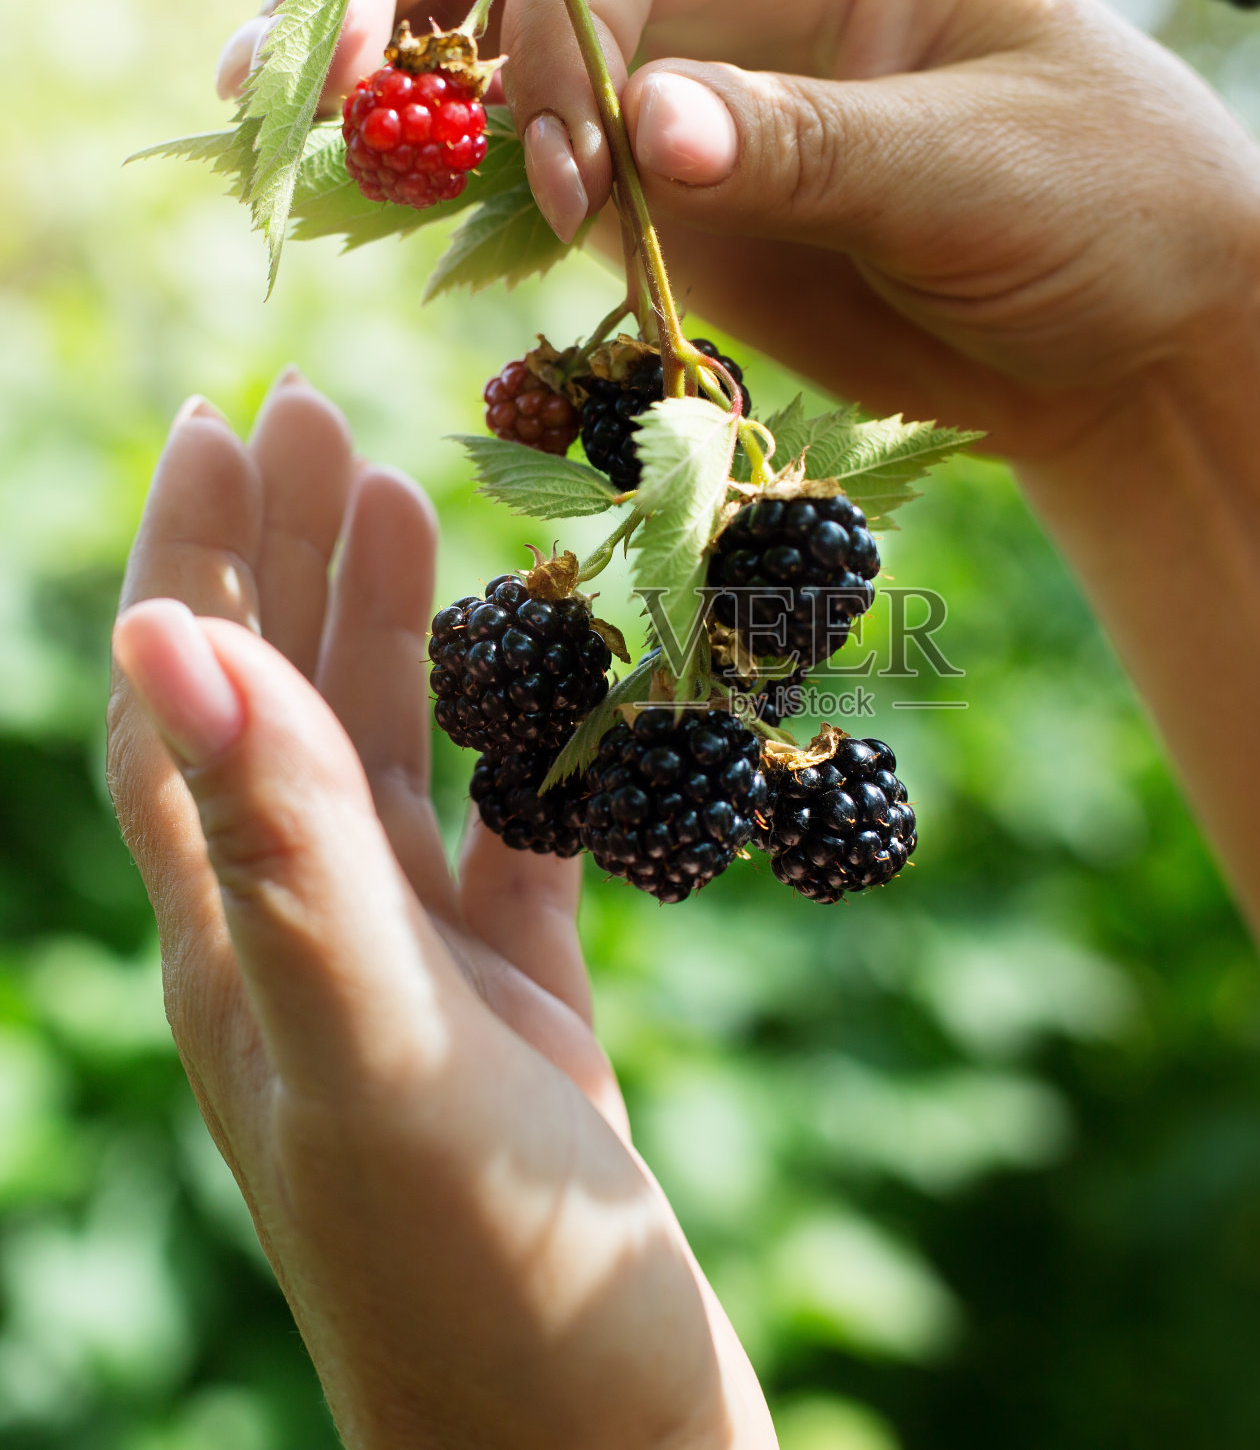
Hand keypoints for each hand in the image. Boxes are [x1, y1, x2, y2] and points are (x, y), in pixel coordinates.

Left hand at [107, 379, 774, 1449]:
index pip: (183, 713)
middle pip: (282, 713)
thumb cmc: (481, 1282)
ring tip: (416, 505)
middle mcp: (308, 948)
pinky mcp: (519, 1008)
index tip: (221, 423)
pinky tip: (567, 683)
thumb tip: (166, 640)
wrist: (591, 1448)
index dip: (189, 562)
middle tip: (314, 415)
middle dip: (285, 559)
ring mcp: (417, 977)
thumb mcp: (369, 1047)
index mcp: (239, 949)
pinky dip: (537, 747)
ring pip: (397, 763)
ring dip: (403, 633)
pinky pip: (517, 839)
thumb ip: (282, 849)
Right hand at [221, 0, 1259, 457]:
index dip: (557, 21)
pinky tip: (385, 215)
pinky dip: (470, 201)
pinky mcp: (680, 212)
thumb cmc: (1108, 203)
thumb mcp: (979, 167)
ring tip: (291, 141)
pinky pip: (551, 189)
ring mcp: (691, 96)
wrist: (1132, 340)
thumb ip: (811, 144)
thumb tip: (647, 133)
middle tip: (300, 83)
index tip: (576, 158)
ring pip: (508, 65)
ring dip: (398, 97)